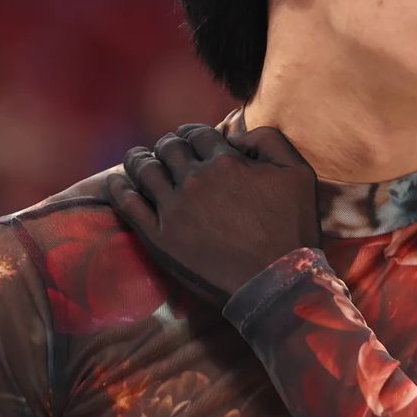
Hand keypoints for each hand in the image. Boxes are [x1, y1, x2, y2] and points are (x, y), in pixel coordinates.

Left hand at [106, 122, 322, 306]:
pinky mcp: (160, 238)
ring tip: (138, 161)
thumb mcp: (298, 173)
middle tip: (167, 153)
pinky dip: (119, 188)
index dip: (192, 134)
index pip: (198, 134)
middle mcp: (196, 180)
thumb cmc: (293, 230)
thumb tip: (235, 135)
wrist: (278, 283)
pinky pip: (128, 204)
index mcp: (226, 161)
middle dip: (168, 146)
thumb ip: (269, 140)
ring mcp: (174, 209)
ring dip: (139, 160)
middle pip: (168, 148)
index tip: (190, 141)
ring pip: (144, 169)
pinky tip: (119, 184)